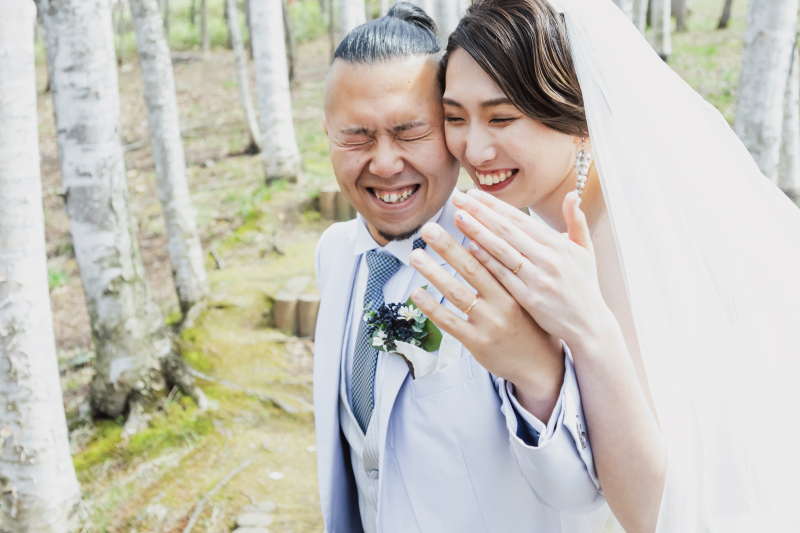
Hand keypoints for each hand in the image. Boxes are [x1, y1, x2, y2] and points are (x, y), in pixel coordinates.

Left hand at [409, 222, 563, 418]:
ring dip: (434, 272)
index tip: (459, 213)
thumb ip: (523, 264)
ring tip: (416, 255)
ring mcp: (491, 322)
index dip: (476, 231)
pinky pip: (450, 321)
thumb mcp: (538, 291)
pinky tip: (416, 293)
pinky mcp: (478, 342)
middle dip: (447, 246)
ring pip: (457, 292)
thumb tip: (509, 232)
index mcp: (521, 286)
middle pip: (472, 267)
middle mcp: (505, 301)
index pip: (495, 253)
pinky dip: (432, 307)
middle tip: (428, 229)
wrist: (543, 367)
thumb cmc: (539, 323)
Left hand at [449, 189, 614, 352]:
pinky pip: (504, 276)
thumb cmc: (584, 287)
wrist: (589, 325)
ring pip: (502, 250)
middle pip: (507, 230)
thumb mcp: (586, 252)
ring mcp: (539, 279)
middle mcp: (548, 258)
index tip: (473, 193)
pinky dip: (487, 261)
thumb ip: (577, 222)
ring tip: (458, 217)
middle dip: (480, 212)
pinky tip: (470, 248)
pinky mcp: (530, 299)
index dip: (495, 205)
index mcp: (558, 244)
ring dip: (478, 231)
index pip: (520, 219)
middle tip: (458, 198)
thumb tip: (571, 195)